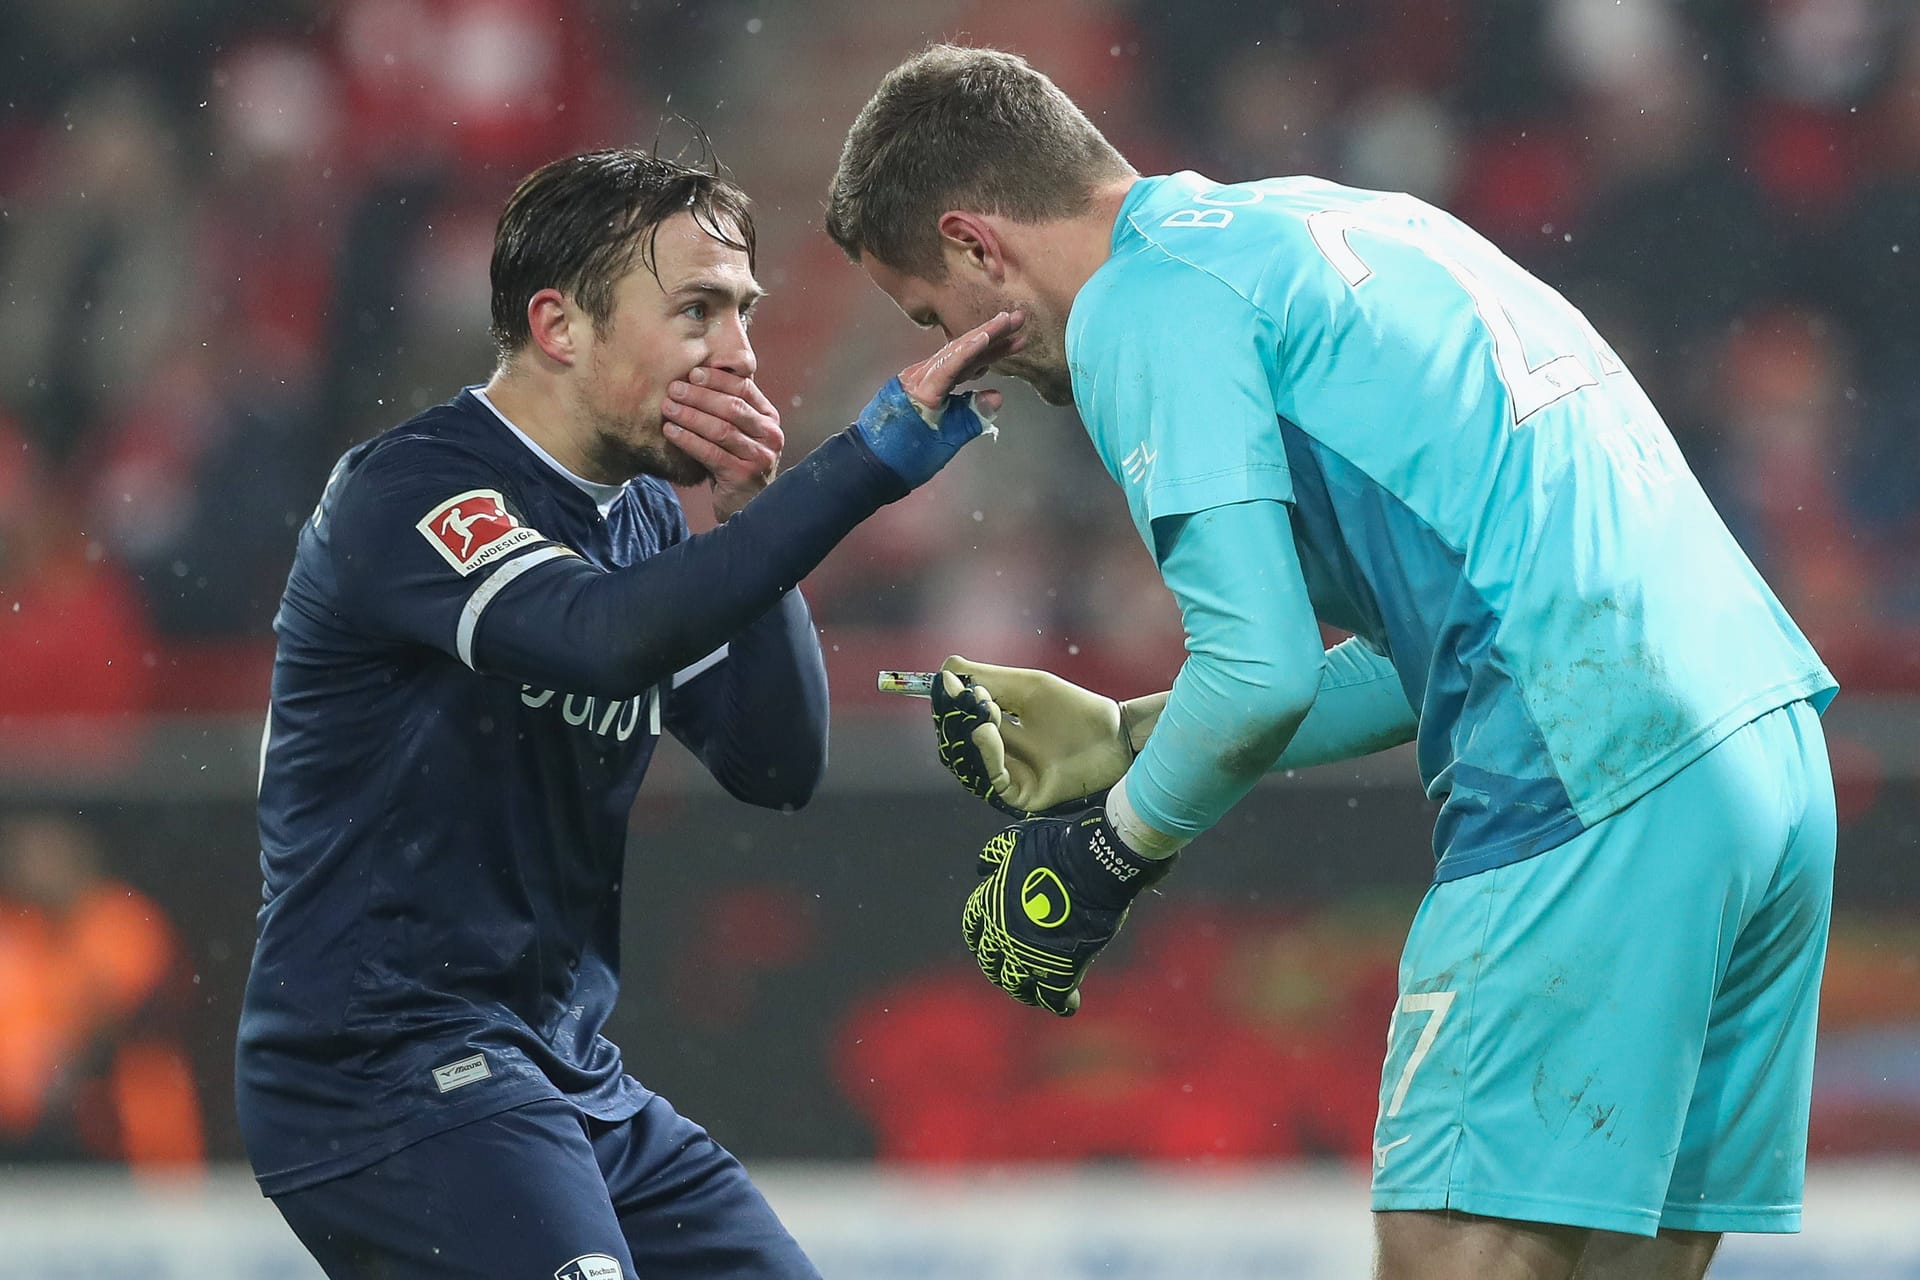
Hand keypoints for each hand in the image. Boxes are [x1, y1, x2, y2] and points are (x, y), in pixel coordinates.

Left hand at [662, 368, 783, 520]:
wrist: (748, 505)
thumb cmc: (737, 463)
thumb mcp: (741, 433)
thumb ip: (729, 409)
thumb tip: (694, 377)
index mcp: (770, 418)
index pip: (745, 389)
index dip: (718, 379)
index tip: (692, 372)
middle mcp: (771, 436)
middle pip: (732, 407)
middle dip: (700, 396)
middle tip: (674, 389)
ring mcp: (760, 457)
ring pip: (721, 430)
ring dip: (691, 416)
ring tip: (668, 408)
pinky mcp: (743, 476)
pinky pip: (711, 453)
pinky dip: (688, 440)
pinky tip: (670, 432)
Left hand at [853, 310, 1025, 485]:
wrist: (870, 465)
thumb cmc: (905, 457)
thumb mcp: (943, 442)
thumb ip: (970, 418)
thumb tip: (997, 396)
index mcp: (923, 388)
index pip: (953, 360)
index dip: (977, 345)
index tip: (999, 328)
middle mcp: (920, 376)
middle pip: (958, 350)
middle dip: (989, 334)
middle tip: (1017, 318)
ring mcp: (920, 381)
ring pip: (956, 358)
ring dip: (985, 348)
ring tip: (1013, 337)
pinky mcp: (922, 390)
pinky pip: (950, 371)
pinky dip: (971, 364)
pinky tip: (987, 362)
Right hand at [932, 657, 1141, 815]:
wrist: (1115, 736)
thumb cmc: (1075, 708)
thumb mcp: (1026, 686)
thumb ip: (987, 678)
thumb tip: (943, 675)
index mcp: (998, 727)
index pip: (959, 719)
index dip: (951, 702)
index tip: (947, 683)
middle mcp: (999, 754)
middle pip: (958, 741)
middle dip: (957, 716)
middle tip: (964, 695)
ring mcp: (1009, 776)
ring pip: (971, 761)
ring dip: (969, 732)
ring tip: (981, 708)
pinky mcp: (1021, 796)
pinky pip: (993, 779)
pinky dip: (986, 753)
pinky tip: (987, 731)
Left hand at [962, 809, 1176, 1015]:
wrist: (1093, 865)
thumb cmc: (1057, 848)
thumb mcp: (1016, 841)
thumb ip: (995, 853)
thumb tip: (981, 867)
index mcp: (990, 905)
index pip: (973, 928)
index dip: (979, 935)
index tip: (987, 938)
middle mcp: (1002, 935)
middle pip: (990, 962)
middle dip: (998, 966)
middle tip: (1011, 967)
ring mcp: (1029, 956)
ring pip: (1016, 984)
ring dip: (1023, 989)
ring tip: (1036, 990)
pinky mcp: (1059, 971)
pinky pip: (1054, 999)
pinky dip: (1061, 1004)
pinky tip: (1069, 1004)